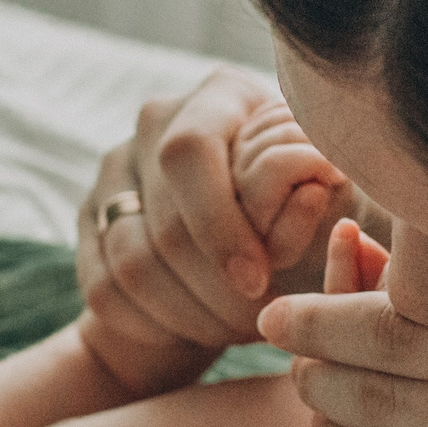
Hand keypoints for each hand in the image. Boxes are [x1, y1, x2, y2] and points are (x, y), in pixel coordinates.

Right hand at [78, 68, 347, 354]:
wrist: (257, 246)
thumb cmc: (318, 218)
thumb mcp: (336, 204)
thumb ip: (330, 197)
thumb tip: (314, 191)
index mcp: (221, 95)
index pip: (189, 151)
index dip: (219, 224)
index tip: (259, 281)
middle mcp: (157, 120)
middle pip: (162, 219)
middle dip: (214, 289)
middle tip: (257, 323)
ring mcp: (115, 168)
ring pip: (130, 261)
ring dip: (187, 313)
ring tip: (235, 330)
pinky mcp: (91, 219)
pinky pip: (104, 288)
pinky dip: (153, 324)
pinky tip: (196, 331)